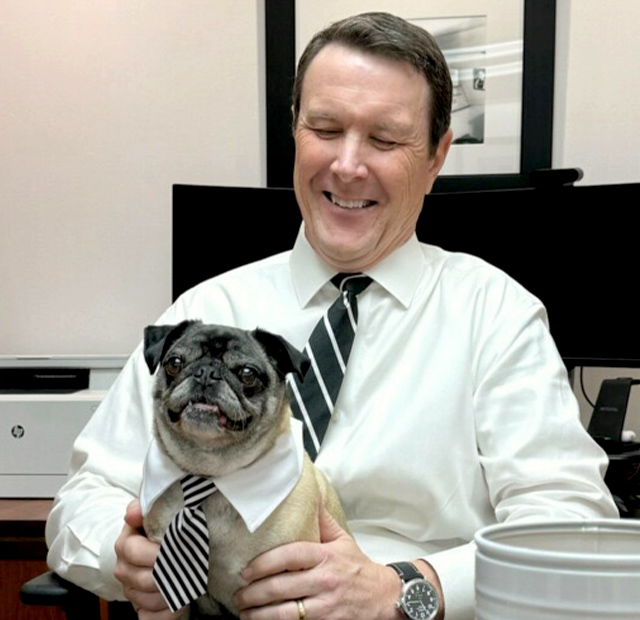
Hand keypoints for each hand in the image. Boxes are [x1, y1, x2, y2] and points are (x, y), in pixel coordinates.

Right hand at [114, 499, 183, 619]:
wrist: (157, 548)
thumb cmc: (160, 529)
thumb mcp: (153, 514)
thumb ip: (144, 508)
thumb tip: (133, 511)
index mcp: (125, 544)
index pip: (134, 551)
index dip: (157, 552)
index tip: (178, 547)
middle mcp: (124, 569)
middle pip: (145, 580)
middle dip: (171, 573)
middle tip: (192, 565)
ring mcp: (131, 591)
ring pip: (150, 600)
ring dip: (173, 592)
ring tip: (189, 579)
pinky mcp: (140, 608)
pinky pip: (150, 618)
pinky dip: (168, 613)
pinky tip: (180, 602)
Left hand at [233, 504, 401, 619]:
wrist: (383, 597)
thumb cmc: (358, 567)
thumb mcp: (343, 540)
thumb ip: (323, 521)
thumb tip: (310, 496)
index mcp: (325, 555)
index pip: (290, 555)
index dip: (265, 562)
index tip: (247, 570)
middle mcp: (324, 579)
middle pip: (282, 585)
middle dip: (254, 592)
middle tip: (239, 594)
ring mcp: (325, 604)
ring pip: (286, 611)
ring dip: (260, 614)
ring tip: (244, 612)